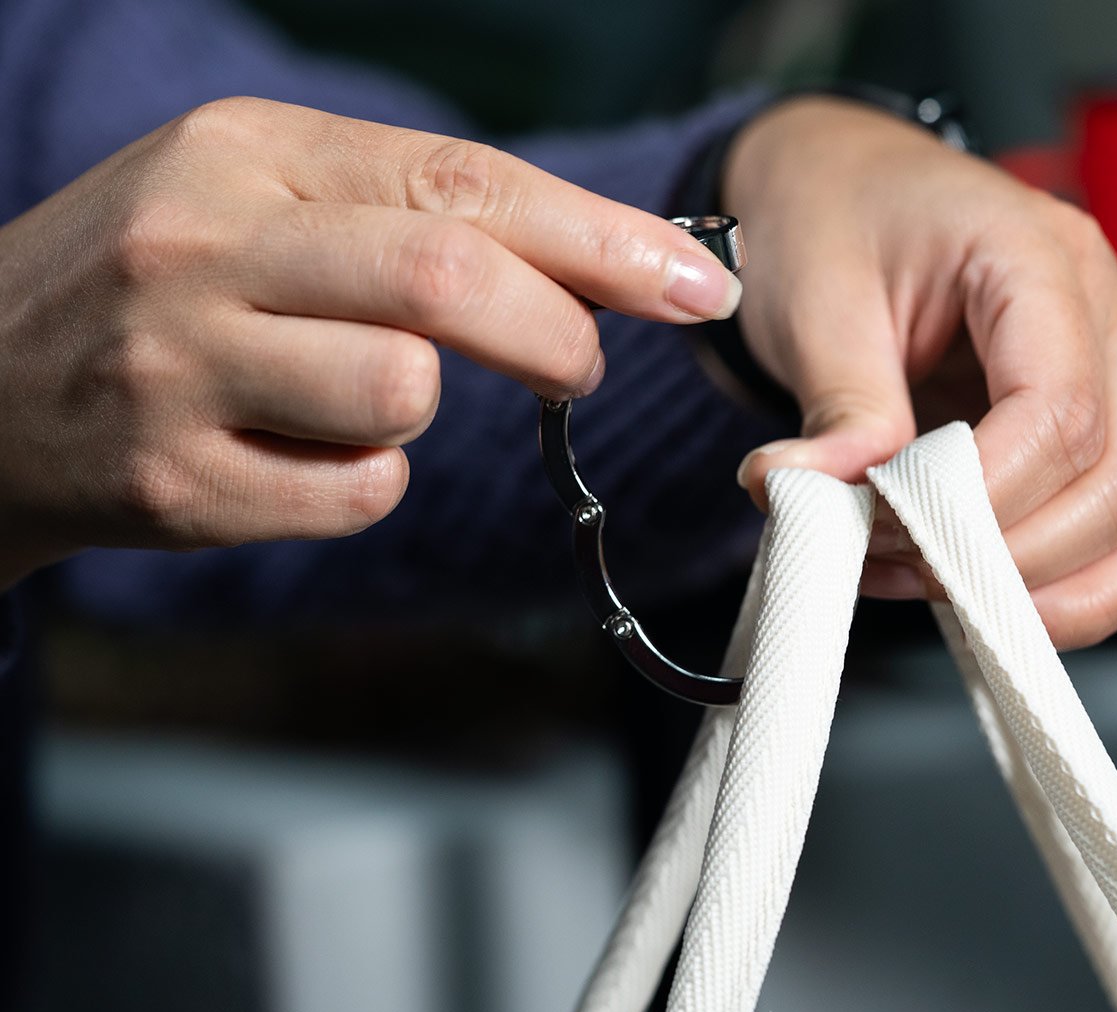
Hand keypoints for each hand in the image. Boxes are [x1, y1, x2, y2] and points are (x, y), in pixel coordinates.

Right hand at [0, 97, 741, 590]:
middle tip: (578, 365)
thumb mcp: (253, 194)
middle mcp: (204, 243)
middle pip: (449, 281)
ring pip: (404, 395)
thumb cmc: (156, 284)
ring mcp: (179, 366)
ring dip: (421, 412)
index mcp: (245, 149)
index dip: (601, 239)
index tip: (695, 284)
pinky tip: (293, 456)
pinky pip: (356, 494)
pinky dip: (363, 485)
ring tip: (355, 397)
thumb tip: (589, 265)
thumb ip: (403, 213)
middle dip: (556, 332)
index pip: (464, 183)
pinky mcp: (175, 481)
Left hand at [723, 97, 1116, 713]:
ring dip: (1075, 594)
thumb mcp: (815, 301)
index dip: (982, 504)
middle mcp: (1113, 318)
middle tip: (898, 574)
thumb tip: (815, 495)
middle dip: (1010, 560)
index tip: (895, 537)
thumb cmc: (834, 223)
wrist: (843, 191)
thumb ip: (837, 406)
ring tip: (970, 617)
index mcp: (1045, 261)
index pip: (1061, 413)